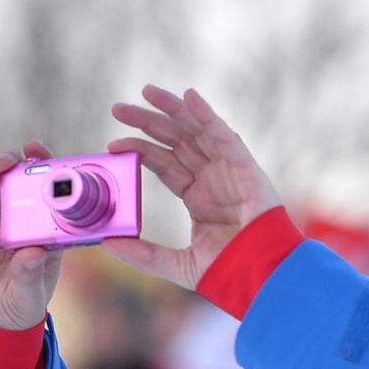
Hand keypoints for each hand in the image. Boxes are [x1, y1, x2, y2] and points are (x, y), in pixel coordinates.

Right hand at [0, 141, 63, 330]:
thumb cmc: (20, 307)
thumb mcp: (30, 296)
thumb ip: (31, 274)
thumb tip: (35, 252)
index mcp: (41, 230)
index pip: (45, 193)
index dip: (43, 168)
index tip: (38, 152)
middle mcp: (15, 220)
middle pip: (13, 183)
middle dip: (11, 165)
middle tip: (9, 160)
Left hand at [101, 85, 282, 288]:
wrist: (262, 276)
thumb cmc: (230, 272)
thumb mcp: (178, 264)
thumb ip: (144, 255)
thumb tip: (107, 242)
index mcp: (199, 197)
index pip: (164, 164)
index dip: (140, 150)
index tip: (112, 144)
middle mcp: (213, 179)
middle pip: (177, 141)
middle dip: (149, 122)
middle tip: (118, 108)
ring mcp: (230, 171)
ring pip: (197, 131)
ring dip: (173, 109)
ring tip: (146, 92)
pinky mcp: (246, 168)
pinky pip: (224, 135)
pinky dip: (207, 115)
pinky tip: (189, 96)